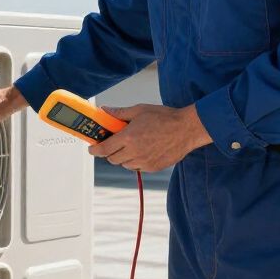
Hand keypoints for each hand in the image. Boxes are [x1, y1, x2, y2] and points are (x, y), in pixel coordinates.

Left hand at [89, 103, 211, 171]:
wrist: (187, 129)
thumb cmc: (165, 117)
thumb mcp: (140, 110)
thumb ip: (119, 113)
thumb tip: (104, 111)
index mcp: (129, 137)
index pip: (104, 149)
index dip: (95, 150)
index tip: (92, 148)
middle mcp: (134, 152)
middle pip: (112, 159)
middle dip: (109, 152)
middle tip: (112, 143)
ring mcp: (144, 162)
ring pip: (124, 164)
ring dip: (122, 157)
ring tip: (130, 145)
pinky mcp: (153, 167)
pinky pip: (136, 167)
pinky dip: (134, 161)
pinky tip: (142, 150)